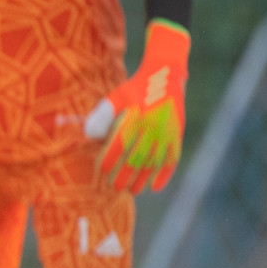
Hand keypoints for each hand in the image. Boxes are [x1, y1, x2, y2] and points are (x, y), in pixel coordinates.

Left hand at [85, 20, 188, 193]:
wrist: (165, 76)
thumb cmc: (134, 90)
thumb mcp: (115, 97)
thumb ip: (101, 116)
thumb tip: (88, 136)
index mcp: (134, 116)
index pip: (120, 143)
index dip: (110, 158)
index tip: (102, 170)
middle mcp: (152, 126)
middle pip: (137, 157)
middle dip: (125, 175)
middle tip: (114, 187)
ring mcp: (167, 132)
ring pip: (154, 161)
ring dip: (143, 179)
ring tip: (132, 191)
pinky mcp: (177, 135)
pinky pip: (172, 158)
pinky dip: (165, 174)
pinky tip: (155, 187)